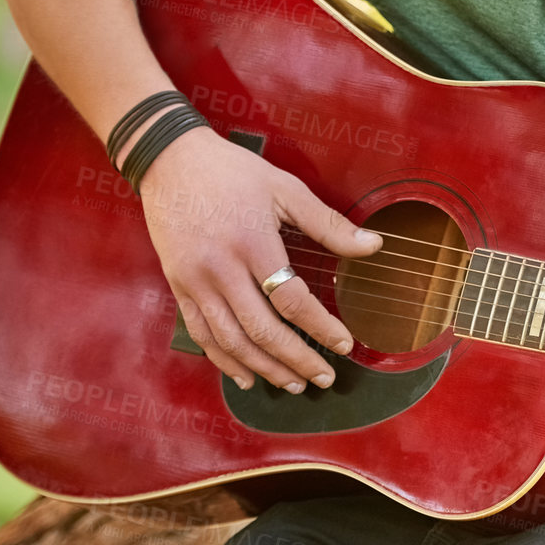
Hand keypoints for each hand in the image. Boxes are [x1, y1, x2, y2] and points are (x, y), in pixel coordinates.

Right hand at [138, 126, 383, 392]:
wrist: (170, 161)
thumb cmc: (234, 172)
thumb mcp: (286, 188)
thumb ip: (329, 223)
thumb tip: (374, 246)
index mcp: (252, 243)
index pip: (291, 299)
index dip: (320, 327)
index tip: (345, 344)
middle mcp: (220, 269)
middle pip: (261, 330)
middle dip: (296, 359)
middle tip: (324, 377)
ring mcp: (195, 282)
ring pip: (231, 341)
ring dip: (264, 368)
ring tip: (294, 383)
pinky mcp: (178, 287)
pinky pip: (201, 335)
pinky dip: (225, 361)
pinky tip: (247, 376)